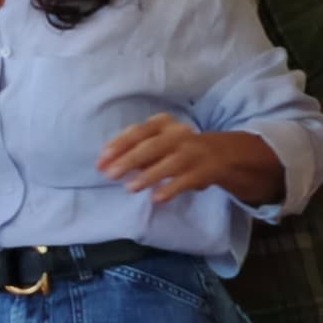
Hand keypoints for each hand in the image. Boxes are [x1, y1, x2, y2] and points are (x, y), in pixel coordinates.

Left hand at [98, 115, 278, 204]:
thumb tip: (106, 163)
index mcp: (163, 124)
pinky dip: (170, 189)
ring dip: (148, 176)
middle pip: (151, 147)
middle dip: (128, 160)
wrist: (220, 154)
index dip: (119, 145)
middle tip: (110, 175)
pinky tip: (156, 198)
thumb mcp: (158, 142)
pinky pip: (185, 181)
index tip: (102, 159)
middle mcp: (178, 135)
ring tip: (130, 188)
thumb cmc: (177, 148)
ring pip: (168, 163)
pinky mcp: (203, 172)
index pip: (139, 132)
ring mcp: (192, 153)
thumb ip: (134, 150)